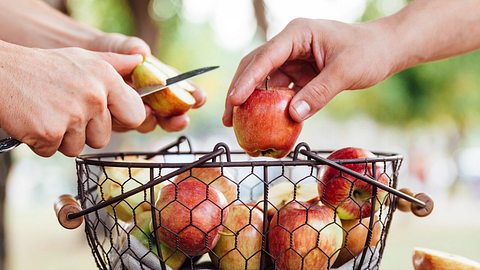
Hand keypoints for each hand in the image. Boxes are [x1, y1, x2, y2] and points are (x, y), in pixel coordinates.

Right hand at [0, 44, 144, 156]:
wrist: (1, 72)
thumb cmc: (44, 67)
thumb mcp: (83, 58)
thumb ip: (114, 62)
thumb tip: (140, 61)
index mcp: (106, 78)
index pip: (135, 115)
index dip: (122, 121)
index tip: (109, 118)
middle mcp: (94, 96)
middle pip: (103, 138)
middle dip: (85, 132)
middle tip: (65, 111)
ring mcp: (73, 115)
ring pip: (78, 147)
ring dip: (62, 137)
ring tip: (48, 112)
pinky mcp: (50, 132)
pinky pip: (53, 151)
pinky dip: (41, 142)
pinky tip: (34, 120)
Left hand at [88, 33, 206, 132]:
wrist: (85, 59)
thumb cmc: (110, 50)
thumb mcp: (122, 45)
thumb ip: (132, 47)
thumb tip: (141, 52)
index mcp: (162, 82)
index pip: (184, 91)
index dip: (194, 96)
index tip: (200, 98)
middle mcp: (153, 101)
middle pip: (171, 117)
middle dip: (177, 120)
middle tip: (181, 120)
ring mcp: (135, 112)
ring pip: (149, 125)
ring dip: (152, 122)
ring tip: (147, 112)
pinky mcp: (117, 119)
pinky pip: (125, 125)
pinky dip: (124, 121)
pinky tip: (119, 112)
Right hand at [223, 18, 396, 124]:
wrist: (386, 49)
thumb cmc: (369, 52)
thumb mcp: (346, 72)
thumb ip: (319, 93)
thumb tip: (292, 116)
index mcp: (298, 34)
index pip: (265, 57)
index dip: (247, 80)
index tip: (234, 100)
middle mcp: (290, 45)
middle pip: (256, 67)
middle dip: (240, 91)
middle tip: (229, 117)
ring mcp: (293, 59)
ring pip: (264, 80)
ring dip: (252, 102)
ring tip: (239, 123)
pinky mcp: (300, 73)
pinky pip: (280, 90)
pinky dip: (271, 106)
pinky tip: (263, 121)